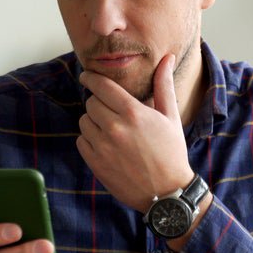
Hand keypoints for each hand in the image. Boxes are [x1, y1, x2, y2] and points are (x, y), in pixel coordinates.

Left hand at [77, 54, 193, 212]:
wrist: (167, 193)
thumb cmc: (171, 152)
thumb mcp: (170, 117)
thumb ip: (163, 85)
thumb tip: (167, 59)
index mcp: (134, 113)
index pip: (102, 86)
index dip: (92, 78)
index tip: (87, 76)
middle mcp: (115, 128)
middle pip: (91, 102)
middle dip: (99, 103)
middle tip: (111, 111)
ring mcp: (103, 147)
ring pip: (84, 121)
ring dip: (93, 122)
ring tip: (111, 129)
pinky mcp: (96, 163)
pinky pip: (81, 141)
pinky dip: (89, 140)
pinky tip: (106, 145)